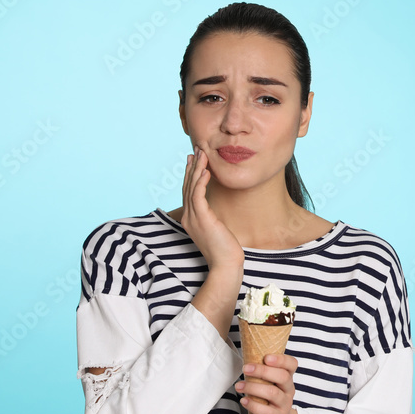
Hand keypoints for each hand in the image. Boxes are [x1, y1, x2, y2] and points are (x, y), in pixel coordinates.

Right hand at [181, 146, 244, 271]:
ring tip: (202, 153)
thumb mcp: (217, 229)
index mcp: (191, 219)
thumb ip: (213, 217)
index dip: (191, 174)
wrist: (226, 264)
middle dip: (192, 166)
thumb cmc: (225, 249)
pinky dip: (200, 181)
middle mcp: (189, 217)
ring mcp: (193, 219)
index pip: (189, 191)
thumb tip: (216, 210)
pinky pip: (198, 196)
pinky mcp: (202, 219)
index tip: (195, 159)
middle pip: (188, 186)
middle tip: (197, 149)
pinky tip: (205, 170)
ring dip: (196, 169)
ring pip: (191, 188)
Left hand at [236, 354, 298, 413]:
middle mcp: (289, 390)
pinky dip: (253, 405)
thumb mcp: (269, 384)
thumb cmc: (268, 401)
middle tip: (245, 369)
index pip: (292, 364)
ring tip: (239, 386)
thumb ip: (262, 373)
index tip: (266, 357)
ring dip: (253, 387)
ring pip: (272, 393)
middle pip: (282, 376)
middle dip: (262, 371)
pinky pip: (267, 411)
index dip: (281, 359)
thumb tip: (246, 357)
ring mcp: (285, 405)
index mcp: (287, 378)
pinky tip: (244, 400)